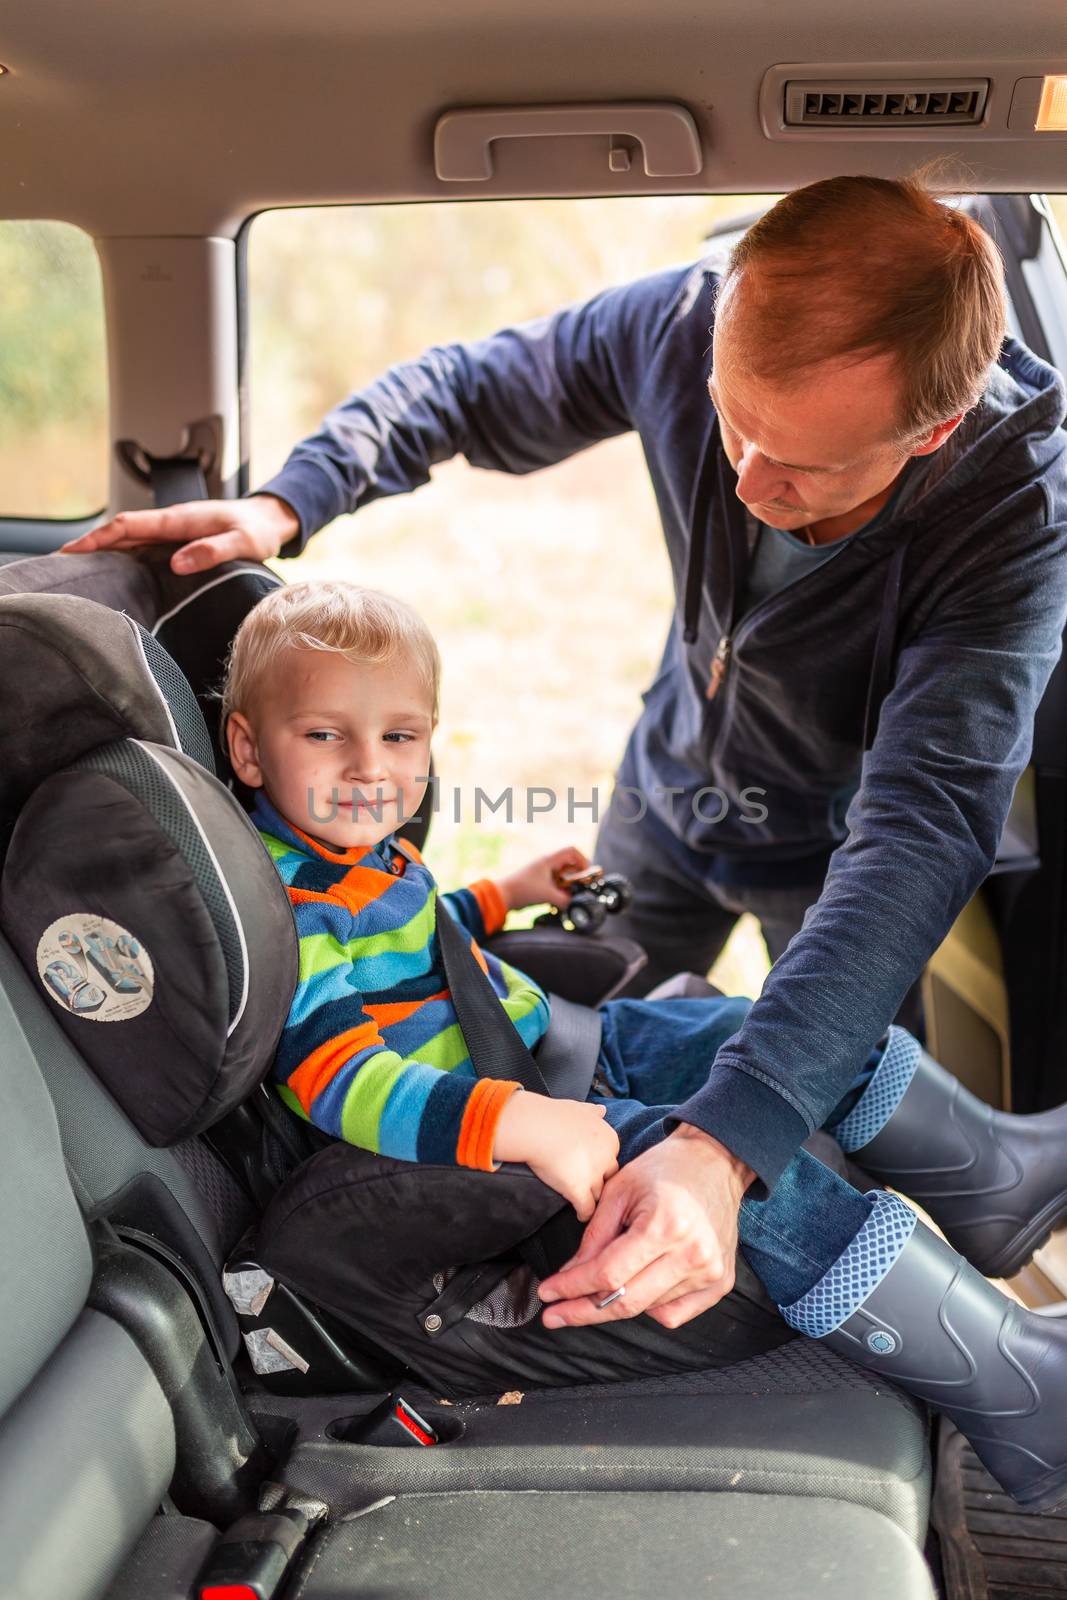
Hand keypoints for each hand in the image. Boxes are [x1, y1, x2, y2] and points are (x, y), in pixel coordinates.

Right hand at [58, 493, 299, 574]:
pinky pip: (144, 546)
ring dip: (104, 549)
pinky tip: (112, 567)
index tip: (76, 549)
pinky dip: (123, 553)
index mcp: (181, 520)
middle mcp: (172, 523)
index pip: (131, 525)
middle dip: (91, 544)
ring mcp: (173, 531)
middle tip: (62, 562)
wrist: (270, 519)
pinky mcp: (178, 540)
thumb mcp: (242, 543)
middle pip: (122, 531)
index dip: (101, 537)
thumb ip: (212, 551)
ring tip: (78, 567)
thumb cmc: (258, 530)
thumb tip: (177, 563)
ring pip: (130, 538)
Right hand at [493, 1092, 619, 1220]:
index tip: (590, 1167)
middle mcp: (606, 1158)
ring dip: (593, 1199)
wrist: (536, 1127)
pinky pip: (587, 1208)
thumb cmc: (553, 1116)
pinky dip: (584, 1213)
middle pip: (609, 1177)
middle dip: (600, 1182)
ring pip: (600, 1194)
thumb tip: (601, 1110)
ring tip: (586, 1204)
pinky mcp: (579, 1190)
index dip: (601, 1165)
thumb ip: (592, 1112)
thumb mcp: (579, 1108)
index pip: (611, 1158)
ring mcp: (593, 1176)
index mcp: (609, 1139)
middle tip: (589, 1187)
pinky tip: (580, 1215)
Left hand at [498, 845, 589, 912]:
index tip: (587, 874)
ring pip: (562, 876)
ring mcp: (542, 873)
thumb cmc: (521, 890)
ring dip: (568, 886)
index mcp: (549, 860)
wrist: (502, 896)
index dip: (583, 860)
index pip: (571, 851)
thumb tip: (574, 905)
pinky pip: (555, 884)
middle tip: (580, 888)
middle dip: (577, 876)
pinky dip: (560, 891)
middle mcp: (546, 864)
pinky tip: (559, 901)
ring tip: (569, 896)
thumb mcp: (547, 895)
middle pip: (569, 864)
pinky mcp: (538, 883)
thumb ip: (564, 900)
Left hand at [537, 1124, 754, 1328]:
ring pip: (646, 1309)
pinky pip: (673, 1314)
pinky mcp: (721, 1283)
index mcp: (666, 1225)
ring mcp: (711, 1272)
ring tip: (600, 1284)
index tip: (547, 1293)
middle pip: (627, 1301)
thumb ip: (595, 1236)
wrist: (715, 1162)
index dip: (572, 1287)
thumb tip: (570, 1275)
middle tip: (554, 1314)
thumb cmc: (665, 1169)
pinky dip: (649, 1306)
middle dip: (583, 1310)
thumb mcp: (620, 1190)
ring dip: (615, 1303)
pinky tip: (637, 1286)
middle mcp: (693, 1254)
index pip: (609, 1273)